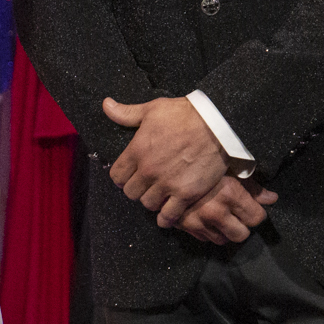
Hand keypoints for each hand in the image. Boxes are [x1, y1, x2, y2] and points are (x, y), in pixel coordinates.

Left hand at [101, 95, 227, 221]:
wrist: (217, 125)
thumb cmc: (184, 114)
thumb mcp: (152, 109)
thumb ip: (126, 113)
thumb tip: (106, 105)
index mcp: (137, 151)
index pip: (117, 176)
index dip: (122, 176)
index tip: (129, 175)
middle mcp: (149, 171)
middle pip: (130, 193)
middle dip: (136, 189)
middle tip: (145, 185)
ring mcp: (167, 184)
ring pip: (147, 204)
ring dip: (152, 201)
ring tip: (159, 195)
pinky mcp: (186, 194)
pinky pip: (169, 215)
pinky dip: (166, 218)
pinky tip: (167, 214)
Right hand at [175, 173, 276, 245]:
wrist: (165, 164)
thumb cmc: (202, 161)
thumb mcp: (230, 168)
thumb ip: (252, 187)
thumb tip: (272, 199)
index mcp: (230, 194)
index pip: (256, 218)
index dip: (257, 213)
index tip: (253, 208)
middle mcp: (215, 211)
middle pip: (241, 235)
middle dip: (243, 226)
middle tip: (239, 215)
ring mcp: (198, 221)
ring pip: (222, 240)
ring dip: (225, 230)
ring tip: (222, 215)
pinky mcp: (184, 226)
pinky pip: (203, 238)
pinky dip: (207, 231)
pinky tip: (206, 217)